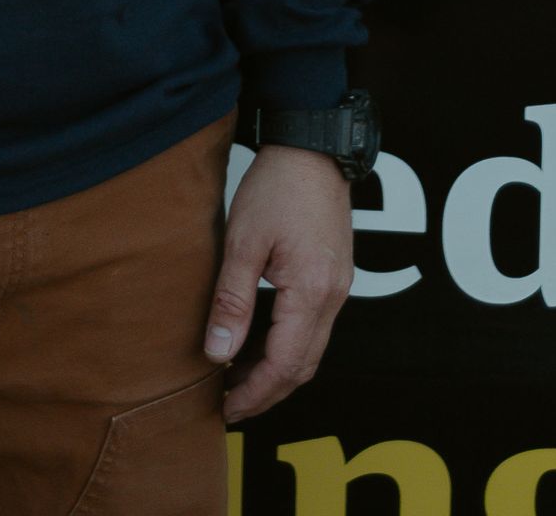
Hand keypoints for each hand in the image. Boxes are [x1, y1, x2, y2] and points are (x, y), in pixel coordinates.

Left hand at [205, 145, 352, 423]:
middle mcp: (333, 297)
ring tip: (237, 378)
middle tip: (229, 403)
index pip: (285, 366)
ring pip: (311, 350)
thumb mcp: (244, 240)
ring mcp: (338, 288)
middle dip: (267, 392)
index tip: (226, 409)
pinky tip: (259, 342)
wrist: (312, 147)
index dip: (255, 394)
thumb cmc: (278, 187)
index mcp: (312, 293)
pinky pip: (314, 328)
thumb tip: (217, 352)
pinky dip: (288, 346)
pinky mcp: (335, 276)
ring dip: (277, 372)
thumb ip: (232, 300)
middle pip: (303, 367)